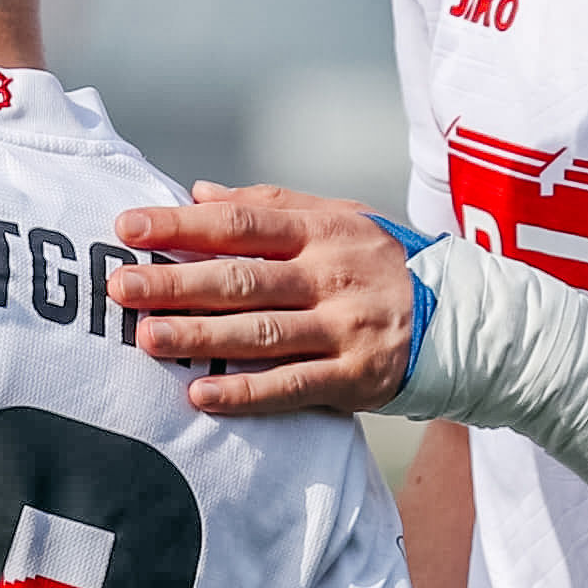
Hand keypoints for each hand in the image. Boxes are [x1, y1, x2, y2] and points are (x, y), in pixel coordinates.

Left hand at [103, 184, 424, 417]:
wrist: (465, 317)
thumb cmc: (383, 264)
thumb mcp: (339, 219)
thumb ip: (271, 206)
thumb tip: (200, 191)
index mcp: (322, 230)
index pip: (241, 223)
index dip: (182, 224)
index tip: (127, 228)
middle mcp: (331, 275)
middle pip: (242, 278)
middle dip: (176, 282)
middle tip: (122, 287)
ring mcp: (344, 328)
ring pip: (262, 333)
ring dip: (200, 337)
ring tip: (147, 338)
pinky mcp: (356, 377)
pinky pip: (292, 386)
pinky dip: (246, 393)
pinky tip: (200, 395)